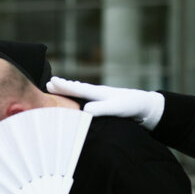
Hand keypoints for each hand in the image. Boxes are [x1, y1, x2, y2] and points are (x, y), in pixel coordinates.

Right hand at [46, 77, 164, 129]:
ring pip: (82, 92)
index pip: (77, 89)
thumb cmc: (132, 106)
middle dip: (63, 86)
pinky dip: (79, 95)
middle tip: (48, 83)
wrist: (146, 105)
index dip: (64, 87)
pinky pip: (87, 98)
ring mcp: (102, 97)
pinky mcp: (105, 103)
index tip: (51, 83)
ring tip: (58, 86)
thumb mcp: (117, 108)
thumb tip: (84, 110)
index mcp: (98, 93)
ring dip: (70, 90)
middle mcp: (98, 93)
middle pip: (77, 89)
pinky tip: (78, 99)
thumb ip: (101, 109)